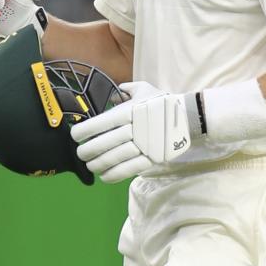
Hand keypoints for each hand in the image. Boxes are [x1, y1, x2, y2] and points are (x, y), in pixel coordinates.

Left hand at [71, 81, 190, 183]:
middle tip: (80, 154)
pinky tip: (104, 176)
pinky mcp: (153, 158)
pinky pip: (130, 168)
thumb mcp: (146, 89)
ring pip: (116, 157)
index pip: (103, 122)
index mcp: (131, 111)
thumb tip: (117, 91)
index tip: (75, 135)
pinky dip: (114, 174)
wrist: (189, 116)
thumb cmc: (163, 102)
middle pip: (107, 142)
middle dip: (89, 150)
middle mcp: (136, 128)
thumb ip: (128, 89)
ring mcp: (145, 144)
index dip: (86, 130)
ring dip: (99, 164)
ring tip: (90, 165)